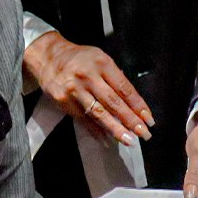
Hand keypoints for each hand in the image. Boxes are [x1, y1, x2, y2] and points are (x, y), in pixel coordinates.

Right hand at [24, 31, 153, 145]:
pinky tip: (106, 139)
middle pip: (114, 103)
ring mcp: (75, 90)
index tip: (148, 119)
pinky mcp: (64, 101)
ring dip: (115, 129)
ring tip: (128, 140)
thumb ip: (114, 77)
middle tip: (143, 133)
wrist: (48, 58)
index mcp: (102, 64)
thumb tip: (131, 102)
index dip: (138, 106)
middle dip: (130, 120)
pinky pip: (83, 119)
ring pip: (99, 113)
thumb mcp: (100, 58)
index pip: (124, 89)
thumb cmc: (79, 58)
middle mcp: (88, 77)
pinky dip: (96, 131)